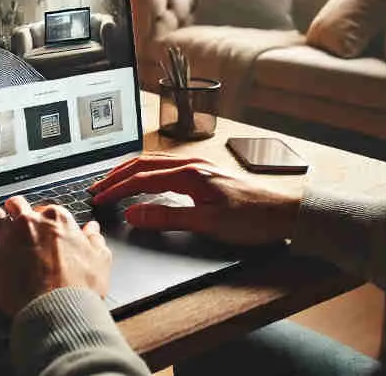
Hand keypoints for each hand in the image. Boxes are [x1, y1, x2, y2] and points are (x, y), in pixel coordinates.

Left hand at [0, 196, 111, 316]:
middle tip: (17, 220)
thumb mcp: (99, 260)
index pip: (46, 208)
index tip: (43, 227)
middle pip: (16, 205)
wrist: (58, 308)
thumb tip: (92, 230)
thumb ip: (94, 241)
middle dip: (16, 210)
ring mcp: (7, 238)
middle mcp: (29, 222)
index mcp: (56, 220)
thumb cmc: (80, 287)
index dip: (43, 218)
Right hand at [89, 153, 301, 245]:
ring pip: (153, 162)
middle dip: (116, 175)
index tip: (98, 199)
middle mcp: (192, 164)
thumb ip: (167, 218)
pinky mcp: (206, 173)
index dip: (116, 189)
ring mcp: (199, 166)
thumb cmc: (254, 219)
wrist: (289, 213)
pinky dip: (145, 171)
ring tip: (112, 182)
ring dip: (129, 171)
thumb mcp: (208, 223)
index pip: (140, 179)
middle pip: (142, 163)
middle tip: (96, 188)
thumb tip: (134, 214)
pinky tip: (144, 180)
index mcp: (189, 173)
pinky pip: (166, 166)